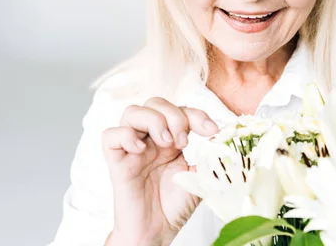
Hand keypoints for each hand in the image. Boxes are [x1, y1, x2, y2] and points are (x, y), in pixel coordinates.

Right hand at [102, 98, 218, 245]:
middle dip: (174, 116)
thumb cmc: (173, 207)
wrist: (156, 233)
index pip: (180, 110)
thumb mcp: (200, 178)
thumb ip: (210, 158)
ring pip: (132, 112)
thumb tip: (225, 140)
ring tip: (166, 143)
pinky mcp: (116, 161)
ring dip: (153, 121)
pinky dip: (126, 135)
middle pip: (155, 103)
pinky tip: (140, 150)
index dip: (196, 114)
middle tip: (183, 142)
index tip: (211, 130)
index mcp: (170, 139)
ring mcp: (132, 148)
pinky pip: (110, 135)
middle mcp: (149, 139)